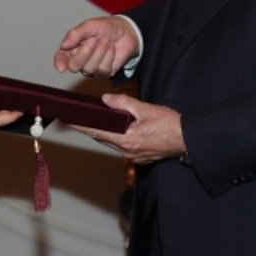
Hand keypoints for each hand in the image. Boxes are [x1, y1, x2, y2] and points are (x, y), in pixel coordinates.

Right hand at [53, 16, 138, 76]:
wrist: (126, 31)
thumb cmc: (106, 27)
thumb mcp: (90, 25)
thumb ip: (75, 34)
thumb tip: (63, 45)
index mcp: (72, 48)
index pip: (61, 58)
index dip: (59, 63)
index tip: (61, 67)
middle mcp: (80, 60)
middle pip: (74, 66)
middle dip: (85, 52)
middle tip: (94, 40)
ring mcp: (92, 68)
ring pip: (89, 69)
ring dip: (100, 52)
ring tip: (106, 41)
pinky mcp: (104, 73)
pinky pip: (103, 69)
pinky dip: (109, 56)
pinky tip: (111, 49)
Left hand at [69, 93, 185, 163]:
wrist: (189, 139)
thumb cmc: (170, 125)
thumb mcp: (146, 109)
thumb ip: (124, 103)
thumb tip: (106, 99)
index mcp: (126, 140)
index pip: (97, 132)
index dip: (80, 126)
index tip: (67, 121)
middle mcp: (127, 151)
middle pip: (102, 138)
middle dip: (89, 128)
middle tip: (76, 119)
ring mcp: (134, 156)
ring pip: (111, 142)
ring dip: (102, 133)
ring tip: (92, 122)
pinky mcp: (140, 156)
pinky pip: (122, 146)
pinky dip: (115, 137)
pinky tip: (115, 129)